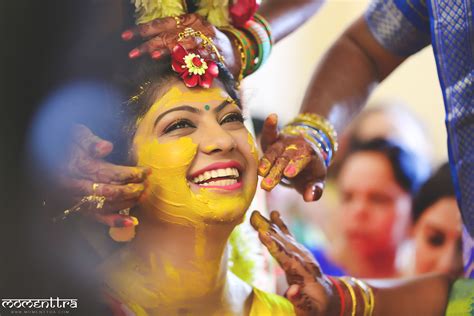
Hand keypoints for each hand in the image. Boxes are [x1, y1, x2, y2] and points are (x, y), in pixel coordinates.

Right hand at [58, 124, 148, 226]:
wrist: (42, 154)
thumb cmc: (64, 141)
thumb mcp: (74, 133)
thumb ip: (90, 141)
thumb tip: (106, 148)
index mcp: (79, 167)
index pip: (111, 174)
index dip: (132, 174)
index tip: (147, 171)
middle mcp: (77, 186)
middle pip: (112, 192)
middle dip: (133, 189)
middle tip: (147, 184)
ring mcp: (77, 199)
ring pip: (107, 205)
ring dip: (128, 203)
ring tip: (143, 196)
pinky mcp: (77, 207)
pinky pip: (97, 217)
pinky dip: (115, 221)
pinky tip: (131, 221)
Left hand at [122, 13, 239, 75]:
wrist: (234, 52)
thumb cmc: (208, 43)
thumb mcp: (192, 33)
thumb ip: (174, 36)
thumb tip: (150, 44)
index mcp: (189, 20)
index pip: (161, 23)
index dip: (143, 29)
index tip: (126, 36)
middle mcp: (196, 27)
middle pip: (167, 34)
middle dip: (148, 43)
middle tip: (132, 52)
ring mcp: (204, 40)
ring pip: (179, 43)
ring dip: (163, 50)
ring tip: (149, 55)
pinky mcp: (212, 53)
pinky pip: (194, 56)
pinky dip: (183, 59)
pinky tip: (172, 63)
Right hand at [250, 210, 338, 315]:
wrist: (329, 301)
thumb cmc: (315, 308)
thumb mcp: (308, 310)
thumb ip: (299, 300)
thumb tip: (292, 290)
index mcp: (303, 274)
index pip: (286, 257)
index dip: (273, 245)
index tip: (262, 233)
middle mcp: (303, 260)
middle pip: (283, 242)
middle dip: (269, 229)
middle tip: (254, 215)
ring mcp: (303, 255)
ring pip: (285, 237)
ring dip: (271, 224)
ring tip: (257, 214)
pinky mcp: (301, 252)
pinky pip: (289, 237)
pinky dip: (281, 225)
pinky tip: (274, 215)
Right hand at [258, 114, 326, 201]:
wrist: (305, 153)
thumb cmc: (309, 171)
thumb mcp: (316, 181)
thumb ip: (314, 190)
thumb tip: (309, 197)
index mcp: (310, 155)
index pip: (302, 159)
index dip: (296, 165)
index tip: (288, 174)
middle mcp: (296, 146)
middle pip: (285, 158)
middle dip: (276, 171)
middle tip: (267, 187)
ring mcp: (284, 142)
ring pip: (274, 151)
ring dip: (266, 161)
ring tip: (260, 173)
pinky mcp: (273, 139)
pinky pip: (271, 132)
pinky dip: (270, 125)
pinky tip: (272, 117)